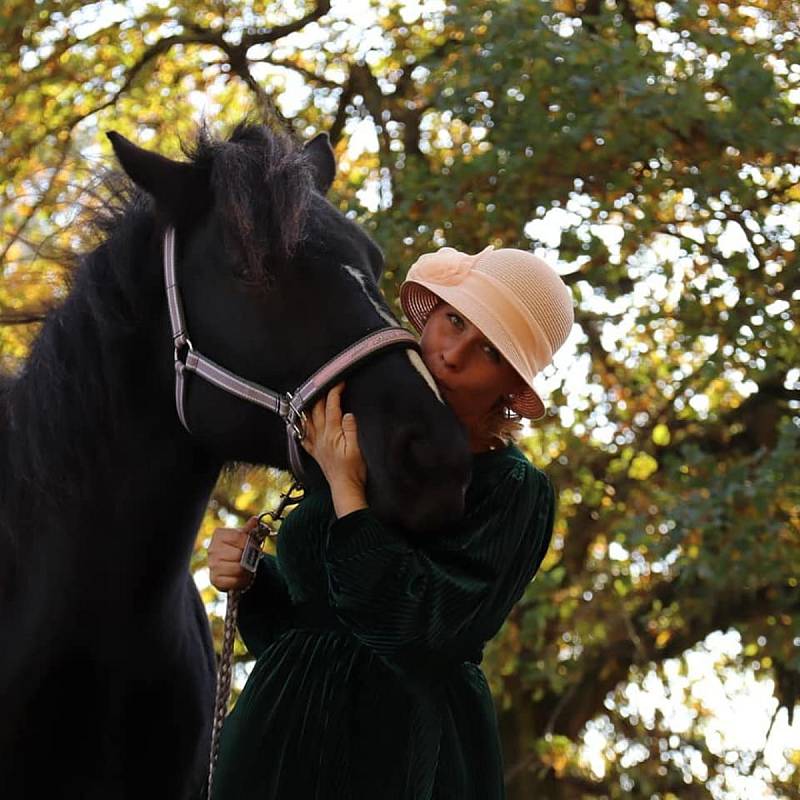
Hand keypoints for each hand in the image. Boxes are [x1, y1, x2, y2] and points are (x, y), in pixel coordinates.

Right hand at [208, 516, 258, 591]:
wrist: (231, 566)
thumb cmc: (239, 548)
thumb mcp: (245, 536)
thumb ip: (250, 528)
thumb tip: (254, 519)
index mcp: (219, 535)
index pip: (239, 537)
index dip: (249, 542)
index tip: (251, 545)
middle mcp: (212, 549)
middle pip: (239, 554)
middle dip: (249, 558)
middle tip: (251, 559)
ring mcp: (212, 565)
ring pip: (238, 569)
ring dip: (246, 571)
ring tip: (247, 568)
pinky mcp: (214, 580)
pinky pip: (233, 581)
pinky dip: (241, 580)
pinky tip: (241, 576)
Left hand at [301, 381, 367, 516]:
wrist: (345, 487)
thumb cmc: (353, 470)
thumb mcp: (357, 447)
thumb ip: (351, 428)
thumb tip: (347, 414)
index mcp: (332, 433)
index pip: (331, 407)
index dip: (335, 392)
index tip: (340, 384)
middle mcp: (321, 437)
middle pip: (317, 410)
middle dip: (322, 396)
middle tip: (328, 387)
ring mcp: (316, 445)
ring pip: (307, 421)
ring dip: (309, 408)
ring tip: (311, 399)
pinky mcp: (316, 452)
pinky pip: (303, 436)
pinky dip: (301, 427)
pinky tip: (301, 423)